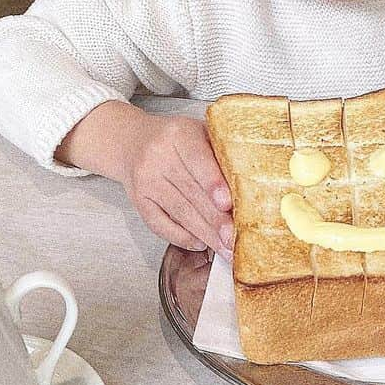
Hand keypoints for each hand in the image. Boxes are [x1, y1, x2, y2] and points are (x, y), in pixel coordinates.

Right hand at [116, 112, 233, 254]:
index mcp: (179, 134)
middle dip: (216, 220)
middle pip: (191, 192)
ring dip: (205, 234)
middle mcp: (159, 155)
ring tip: (225, 249)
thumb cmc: (177, 142)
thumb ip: (220, 155)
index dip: (213, 183)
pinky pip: (160, 224)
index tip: (227, 204)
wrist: (133, 142)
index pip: (198, 160)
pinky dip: (182, 237)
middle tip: (235, 240)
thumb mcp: (199, 135)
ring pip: (180, 212)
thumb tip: (251, 190)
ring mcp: (146, 179)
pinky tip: (200, 244)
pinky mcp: (139, 200)